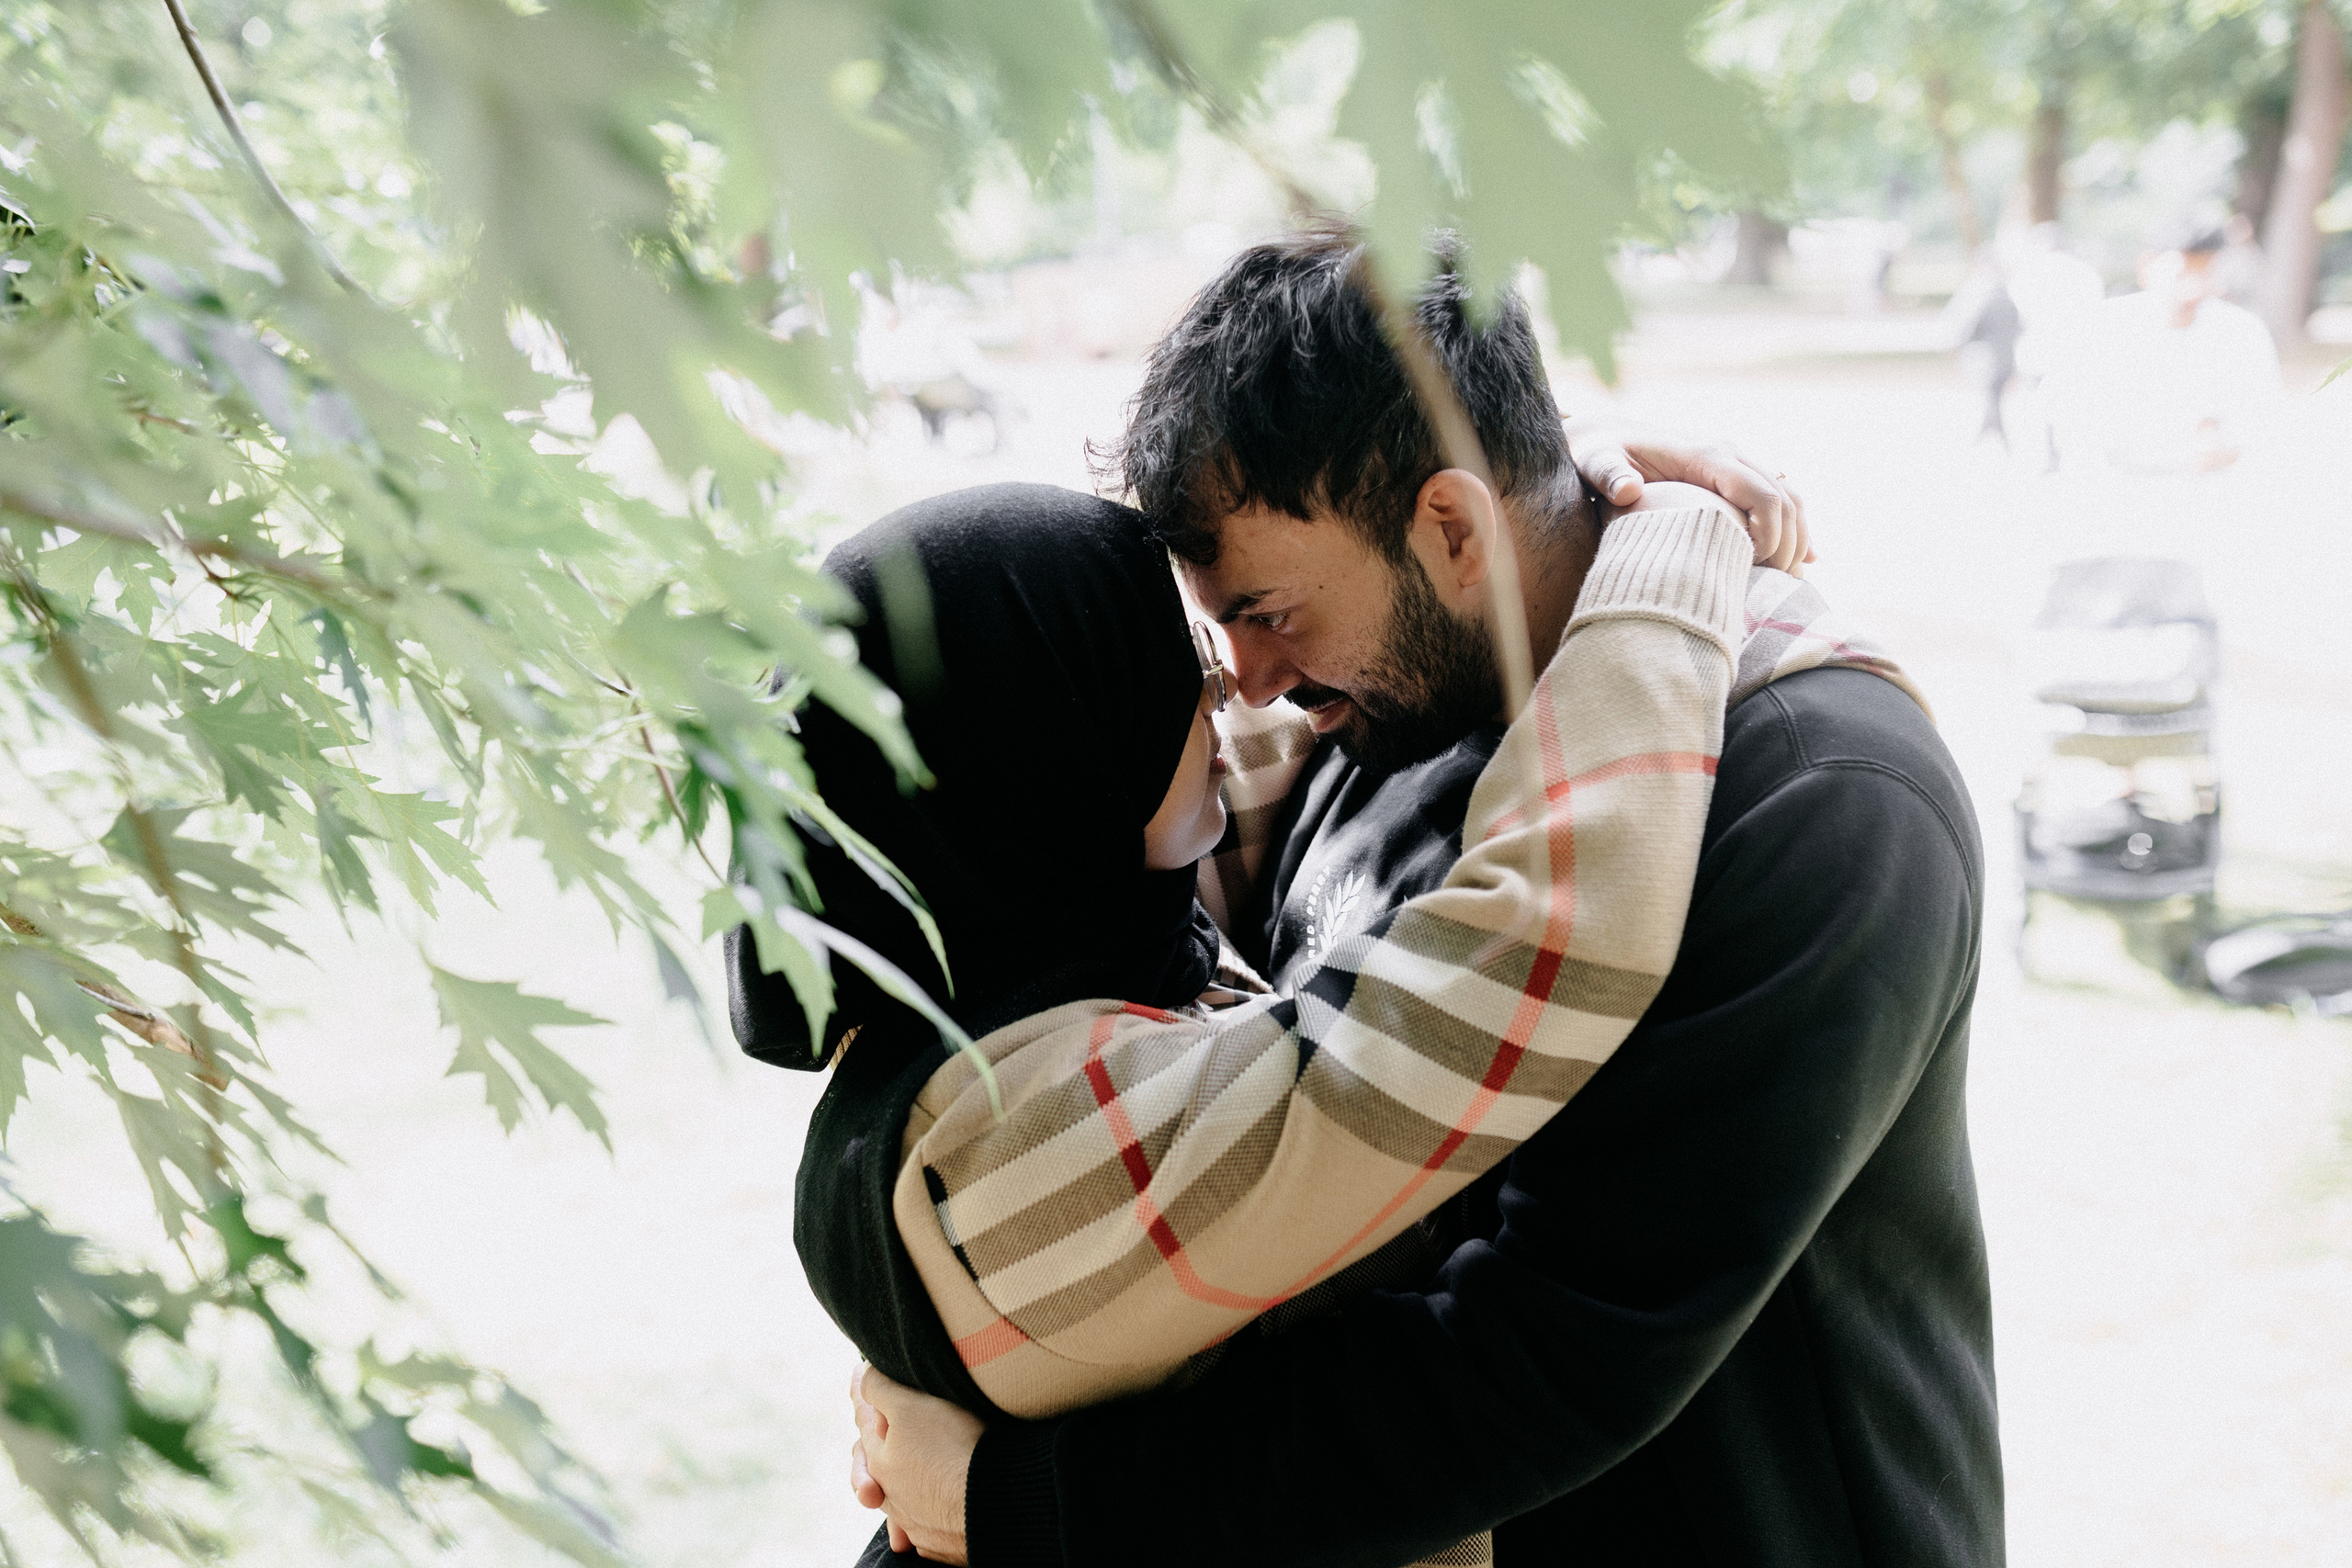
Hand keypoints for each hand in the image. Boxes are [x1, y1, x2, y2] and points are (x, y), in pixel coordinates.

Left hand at [851, 1365, 984, 1563]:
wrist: (994, 1503)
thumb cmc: (952, 1448)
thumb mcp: (911, 1406)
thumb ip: (882, 1390)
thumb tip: (863, 1377)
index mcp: (879, 1459)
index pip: (864, 1421)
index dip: (865, 1396)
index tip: (861, 1375)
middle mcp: (890, 1495)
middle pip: (874, 1466)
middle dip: (871, 1451)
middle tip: (873, 1434)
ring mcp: (914, 1522)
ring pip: (896, 1501)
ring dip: (893, 1491)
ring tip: (891, 1492)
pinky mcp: (939, 1540)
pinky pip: (924, 1525)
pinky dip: (923, 1514)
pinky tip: (932, 1510)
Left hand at [1566, 414, 1813, 574]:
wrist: (1600, 436)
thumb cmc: (1595, 454)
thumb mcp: (1594, 462)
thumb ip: (1608, 476)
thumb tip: (1628, 490)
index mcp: (1706, 456)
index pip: (1763, 495)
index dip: (1771, 536)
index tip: (1756, 569)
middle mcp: (1728, 455)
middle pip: (1785, 500)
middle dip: (1789, 545)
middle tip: (1775, 587)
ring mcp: (1734, 464)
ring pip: (1789, 498)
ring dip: (1797, 539)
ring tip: (1788, 583)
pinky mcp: (1732, 476)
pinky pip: (1776, 499)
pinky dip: (1793, 529)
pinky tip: (1802, 563)